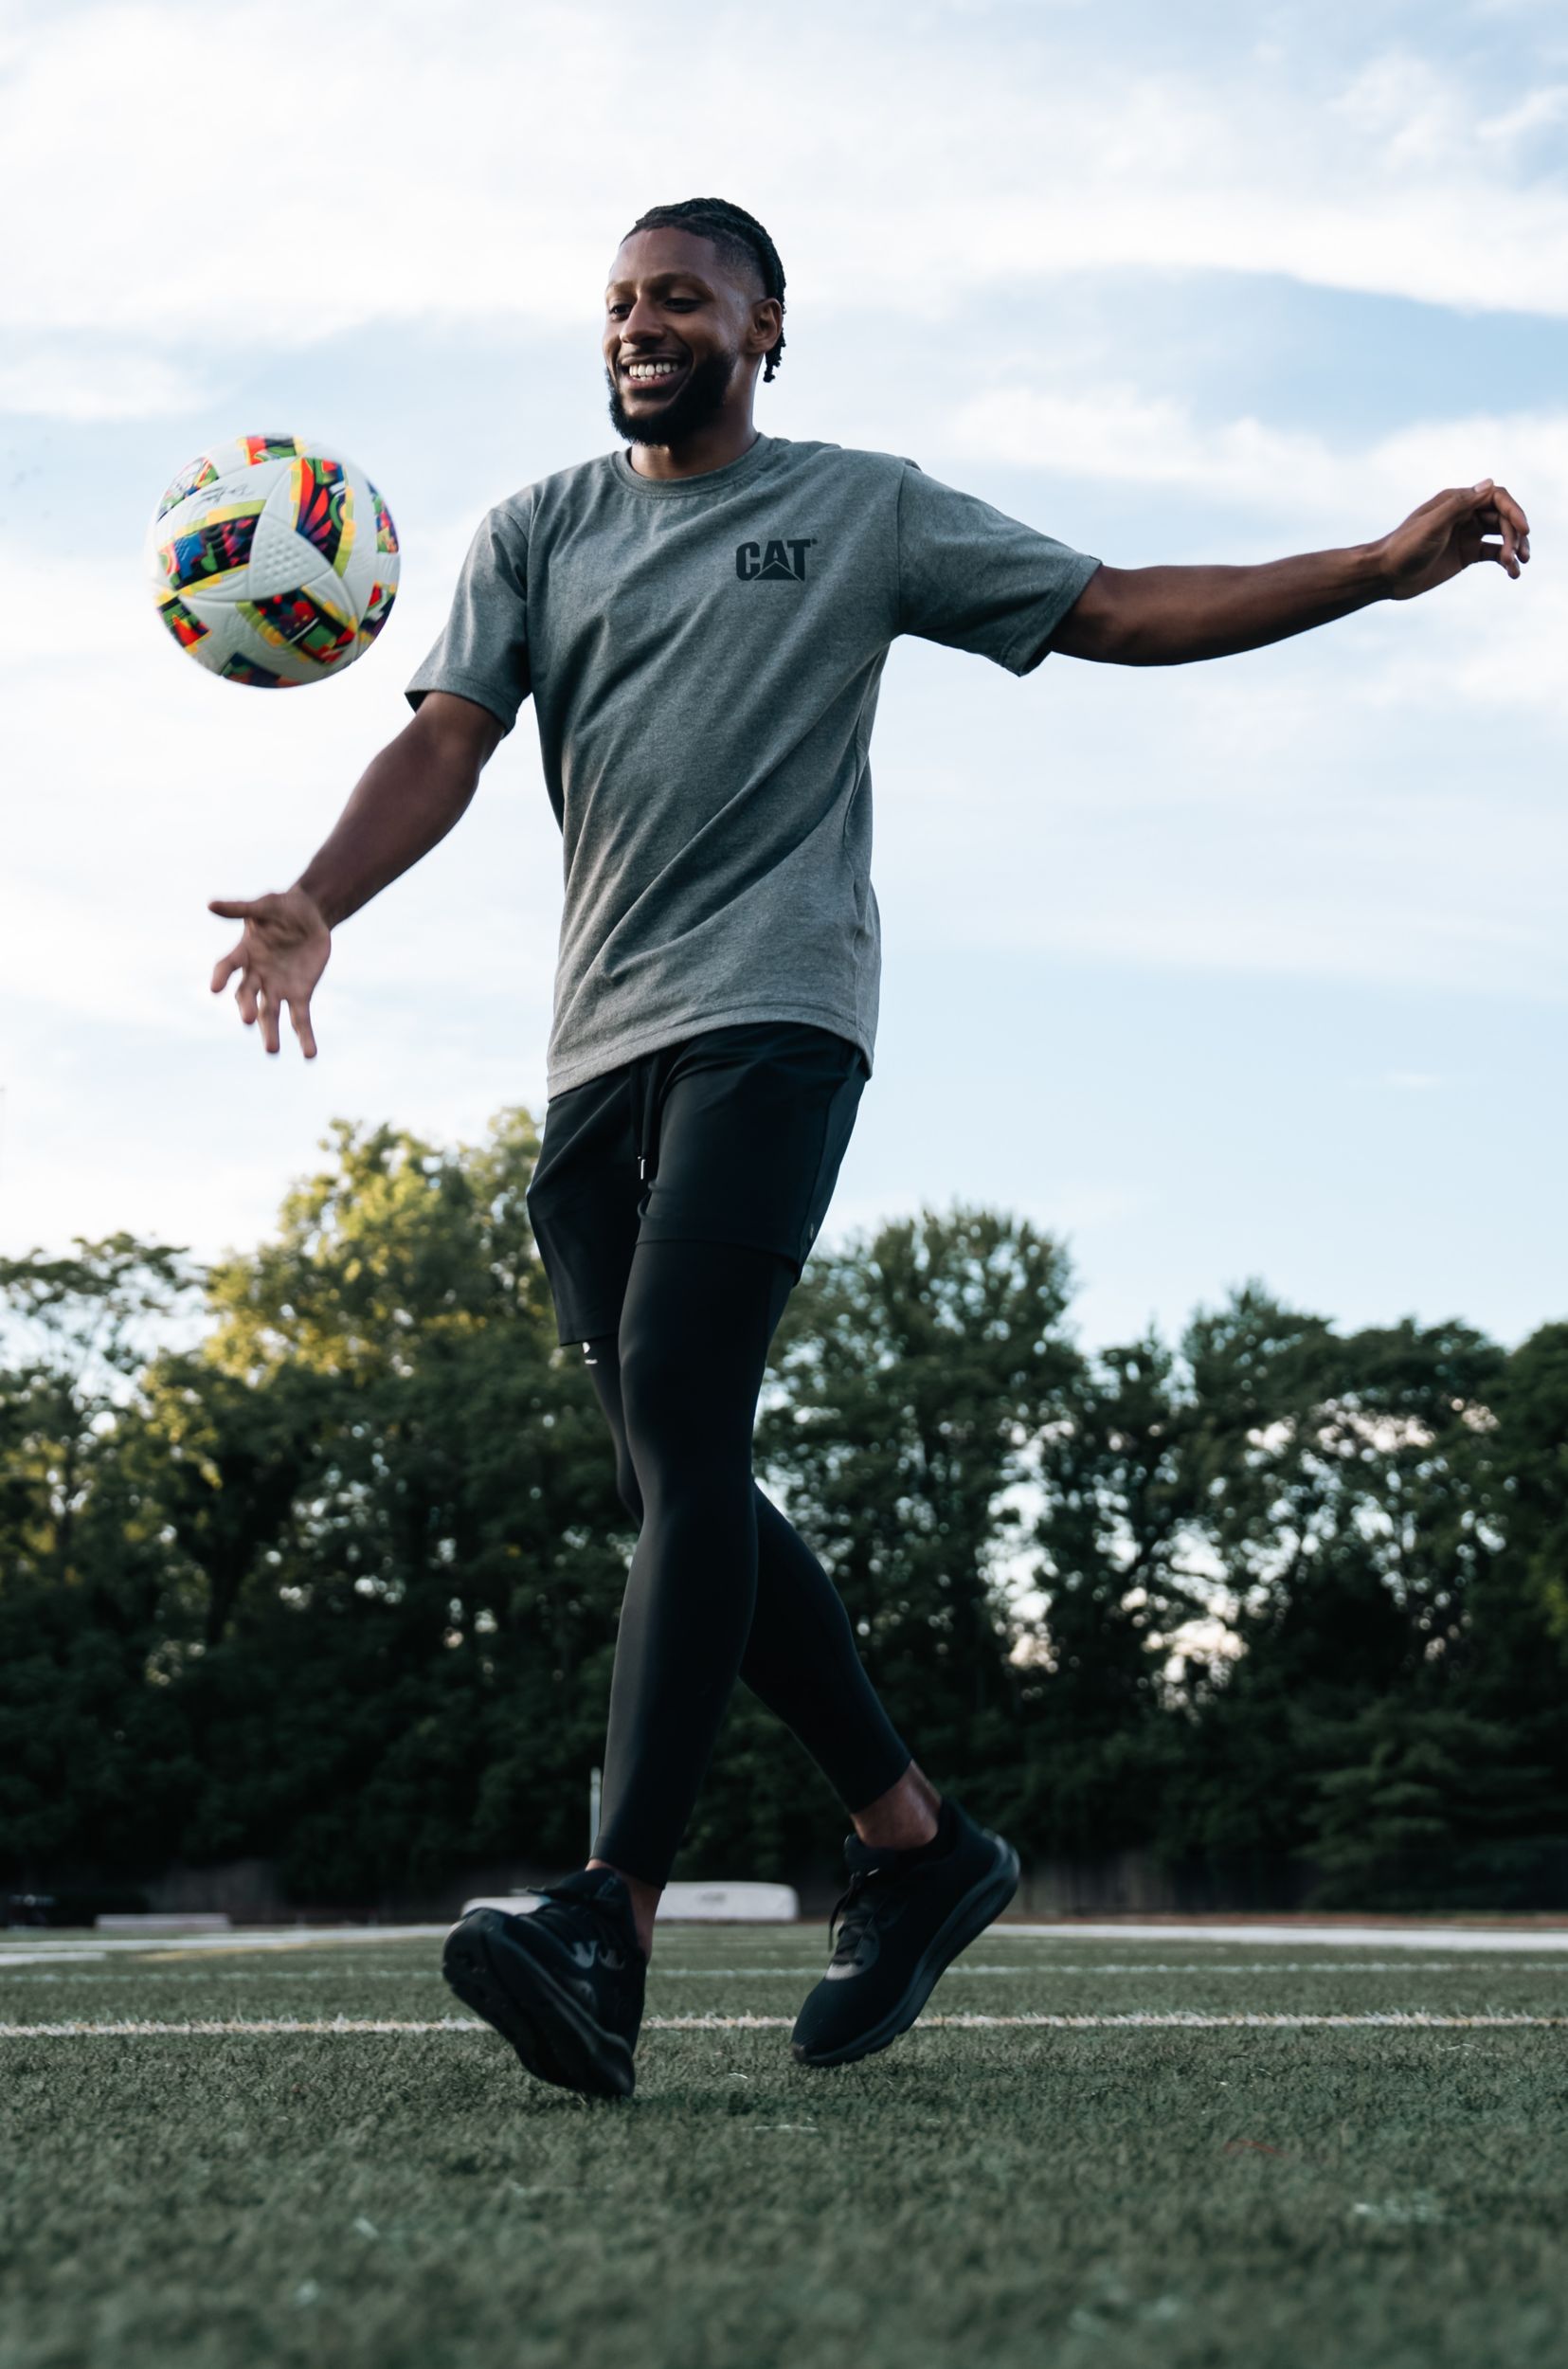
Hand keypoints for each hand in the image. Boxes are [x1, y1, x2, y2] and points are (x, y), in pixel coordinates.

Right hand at [208, 886, 330, 1057]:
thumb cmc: (283, 907)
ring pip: (271, 1014)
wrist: (311, 915)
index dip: (220, 976)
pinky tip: (309, 1054)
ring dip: (271, 1032)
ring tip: (272, 1050)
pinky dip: (304, 1036)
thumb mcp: (264, 904)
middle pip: (247, 996)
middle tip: (248, 1020)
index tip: (214, 988)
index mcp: (244, 953)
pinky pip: (300, 1019)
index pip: (227, 966)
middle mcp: (256, 975)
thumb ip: (240, 908)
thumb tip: (210, 904)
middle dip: (248, 1008)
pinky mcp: (299, 994)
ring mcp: (276, 987)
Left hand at [1380, 478, 1530, 601]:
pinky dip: (1505, 561)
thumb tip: (1490, 483)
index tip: (1523, 529)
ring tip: (1517, 565)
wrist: (1385, 575)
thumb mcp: (1432, 525)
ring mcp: (1466, 534)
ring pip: (1501, 535)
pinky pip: (1493, 553)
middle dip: (1515, 534)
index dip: (1513, 511)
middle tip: (1517, 555)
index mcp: (1457, 501)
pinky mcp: (1466, 554)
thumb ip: (1460, 505)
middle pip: (1502, 517)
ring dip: (1514, 547)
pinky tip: (1512, 573)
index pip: (1496, 498)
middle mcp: (1465, 514)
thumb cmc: (1404, 547)